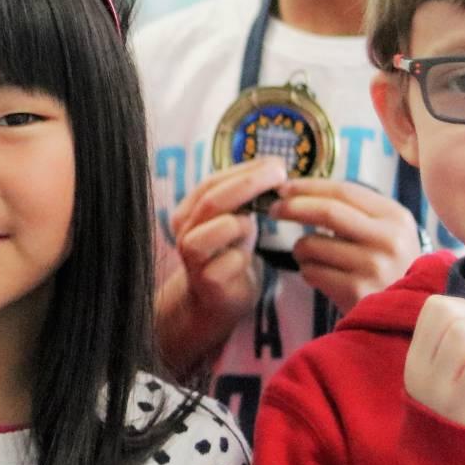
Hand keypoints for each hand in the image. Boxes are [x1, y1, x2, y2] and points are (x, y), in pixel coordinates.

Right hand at [155, 157, 285, 368]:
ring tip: (254, 229)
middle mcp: (184, 228)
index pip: (213, 181)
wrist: (215, 300)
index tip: (276, 164)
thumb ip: (244, 198)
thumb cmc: (229, 253)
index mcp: (189, 209)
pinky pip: (235, 259)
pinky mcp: (205, 280)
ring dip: (247, 223)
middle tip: (280, 175)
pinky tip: (246, 263)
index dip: (245, 170)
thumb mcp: (235, 220)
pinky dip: (247, 257)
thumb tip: (275, 167)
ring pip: (224, 225)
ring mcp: (191, 255)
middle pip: (214, 198)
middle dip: (251, 183)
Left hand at [268, 178, 424, 311]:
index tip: (283, 187)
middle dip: (293, 207)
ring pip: (313, 244)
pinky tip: (320, 275)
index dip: (309, 187)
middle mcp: (389, 240)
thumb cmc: (389, 265)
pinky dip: (307, 271)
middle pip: (328, 212)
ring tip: (306, 254)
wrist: (410, 311)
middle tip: (273, 209)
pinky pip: (312, 272)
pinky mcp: (357, 293)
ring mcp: (374, 267)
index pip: (344, 191)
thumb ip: (353, 210)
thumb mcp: (385, 231)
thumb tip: (297, 191)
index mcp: (396, 217)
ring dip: (299, 247)